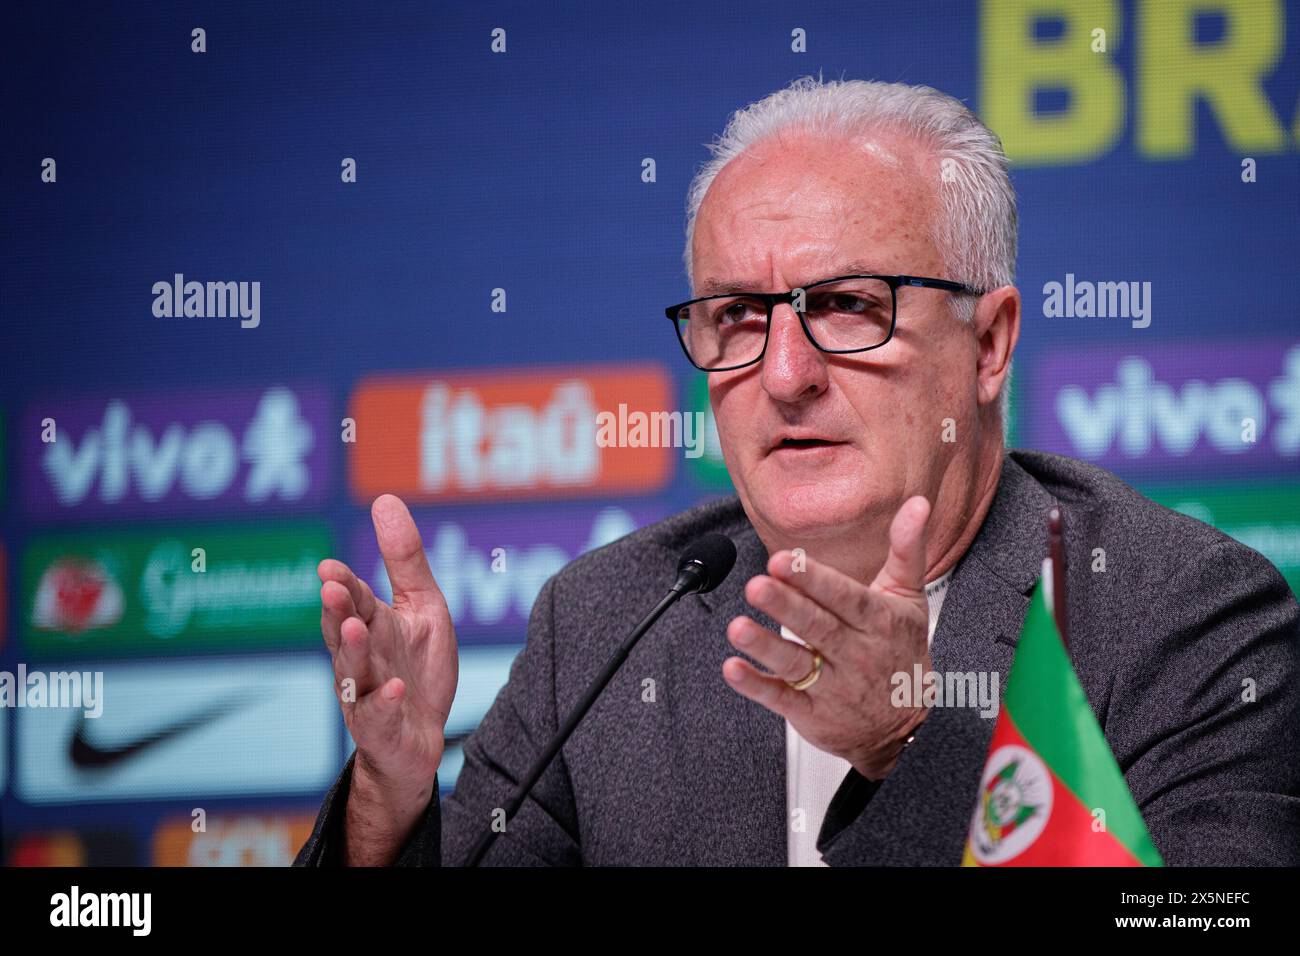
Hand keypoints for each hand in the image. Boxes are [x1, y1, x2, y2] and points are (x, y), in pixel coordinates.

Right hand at [318, 494, 457, 862]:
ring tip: (356, 626)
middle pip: (344, 631)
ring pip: (353, 671)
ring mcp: (366, 693)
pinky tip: (393, 687)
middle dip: (338, 610)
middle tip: (332, 587)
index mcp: (370, 624)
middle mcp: (361, 657)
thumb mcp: (422, 606)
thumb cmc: (416, 665)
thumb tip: (385, 499)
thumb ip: (404, 559)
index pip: (353, 599)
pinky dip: (382, 701)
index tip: (331, 567)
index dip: (343, 583)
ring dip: (353, 649)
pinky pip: (377, 715)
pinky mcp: (381, 727)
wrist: (420, 737)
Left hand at [723, 495, 932, 779]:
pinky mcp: (812, 713)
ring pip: (796, 663)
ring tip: (737, 627)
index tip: (783, 559)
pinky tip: (733, 668)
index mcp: (876, 620)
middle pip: (816, 627)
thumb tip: (917, 502)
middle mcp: (854, 653)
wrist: (910, 728)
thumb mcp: (910, 598)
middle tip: (756, 586)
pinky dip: (756, 686)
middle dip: (786, 605)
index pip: (843, 596)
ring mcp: (832, 686)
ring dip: (765, 646)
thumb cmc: (903, 650)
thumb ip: (907, 549)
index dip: (813, 579)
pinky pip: (781, 699)